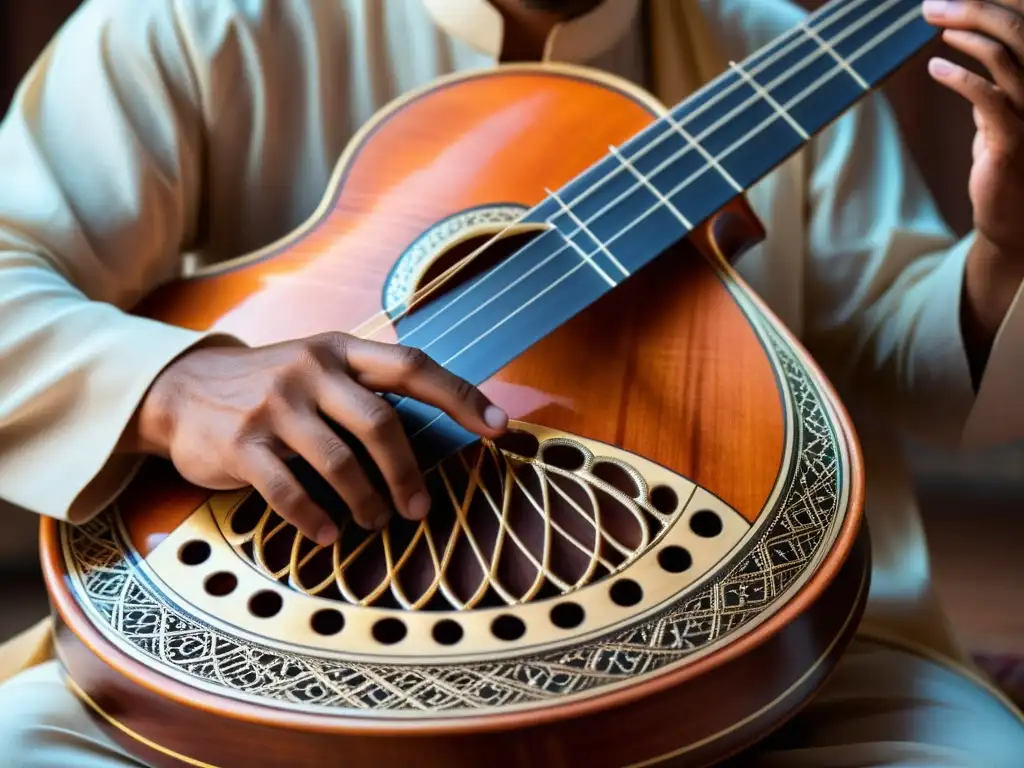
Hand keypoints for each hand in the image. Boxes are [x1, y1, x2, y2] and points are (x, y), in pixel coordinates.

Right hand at [128, 333, 507, 543]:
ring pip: (340, 463)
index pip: (412, 366)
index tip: (500, 426)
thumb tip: (428, 434)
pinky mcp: (242, 444)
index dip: (460, 395)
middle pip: (381, 423)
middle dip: (409, 473)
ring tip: (377, 523)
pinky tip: (329, 536)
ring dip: (367, 503)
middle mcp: (310, 370)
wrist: (179, 390)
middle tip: (420, 509)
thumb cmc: (267, 387)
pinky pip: (289, 492)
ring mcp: (274, 406)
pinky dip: (315, 520)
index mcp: (338, 349)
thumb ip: (362, 389)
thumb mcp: (315, 367)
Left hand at [923, 0, 1023, 253]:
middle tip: (932, 6)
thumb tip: (977, 57)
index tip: (955, 0)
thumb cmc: (1009, 167)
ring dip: (968, 33)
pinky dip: (959, 77)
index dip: (996, 5)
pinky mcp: (1014, 140)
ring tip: (937, 26)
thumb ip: (995, 88)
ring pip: (1007, 55)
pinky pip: (988, 98)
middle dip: (976, 8)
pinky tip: (935, 68)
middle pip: (1020, 29)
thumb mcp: (1002, 118)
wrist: (1013, 221)